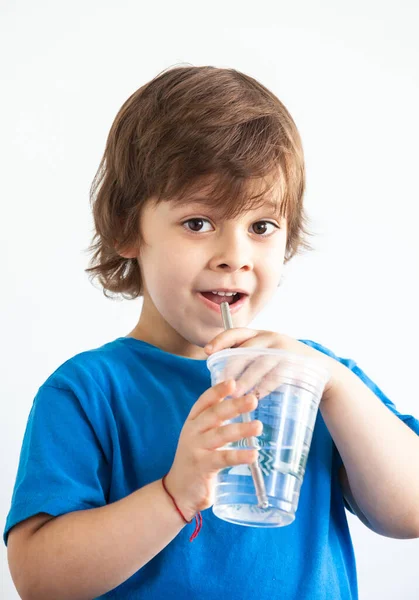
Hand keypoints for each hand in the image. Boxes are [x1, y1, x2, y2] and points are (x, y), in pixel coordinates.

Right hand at [165, 379, 262, 520]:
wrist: (179, 490)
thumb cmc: (197, 457)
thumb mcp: (201, 435)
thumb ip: (215, 421)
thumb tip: (241, 402)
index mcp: (193, 421)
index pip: (205, 401)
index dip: (218, 391)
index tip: (233, 382)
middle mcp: (193, 431)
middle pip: (214, 414)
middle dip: (234, 406)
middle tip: (253, 400)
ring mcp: (196, 448)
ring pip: (220, 435)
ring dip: (241, 429)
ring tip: (258, 426)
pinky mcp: (202, 466)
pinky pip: (223, 458)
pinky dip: (239, 456)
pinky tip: (253, 454)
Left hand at [204, 328, 336, 399]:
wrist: (321, 369)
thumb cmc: (286, 364)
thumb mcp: (267, 354)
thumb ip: (248, 358)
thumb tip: (220, 372)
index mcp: (259, 334)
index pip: (235, 332)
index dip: (220, 340)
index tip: (207, 352)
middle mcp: (270, 338)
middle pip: (245, 349)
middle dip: (231, 367)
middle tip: (222, 383)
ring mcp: (283, 350)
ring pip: (259, 363)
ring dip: (246, 380)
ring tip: (235, 394)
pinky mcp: (295, 363)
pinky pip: (276, 375)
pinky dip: (265, 386)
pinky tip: (256, 396)